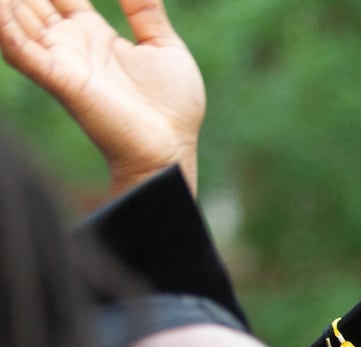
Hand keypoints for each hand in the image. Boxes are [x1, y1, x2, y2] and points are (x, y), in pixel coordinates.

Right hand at [0, 0, 203, 196]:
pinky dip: (3, 27)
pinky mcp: (59, 79)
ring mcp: (61, 60)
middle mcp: (70, 44)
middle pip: (30, 2)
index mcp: (94, 34)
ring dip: (6, 4)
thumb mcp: (164, 47)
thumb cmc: (173, 107)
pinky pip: (18, 49)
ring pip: (16, 20)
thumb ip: (145, 11)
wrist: (171, 148)